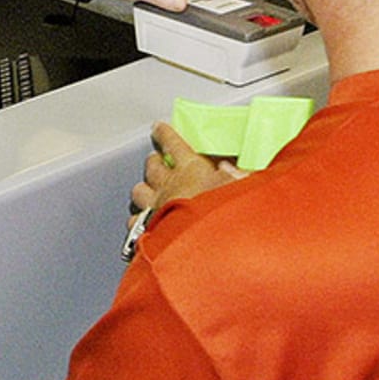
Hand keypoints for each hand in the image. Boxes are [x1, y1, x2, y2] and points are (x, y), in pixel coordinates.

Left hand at [128, 122, 246, 233]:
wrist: (206, 250)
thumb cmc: (225, 219)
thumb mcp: (243, 191)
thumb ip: (238, 178)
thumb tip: (231, 169)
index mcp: (192, 169)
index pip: (173, 143)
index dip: (165, 134)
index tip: (159, 128)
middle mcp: (169, 185)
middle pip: (152, 166)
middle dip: (154, 161)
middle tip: (156, 159)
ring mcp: (154, 207)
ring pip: (139, 190)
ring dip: (143, 188)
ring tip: (147, 188)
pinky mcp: (146, 229)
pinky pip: (135, 220)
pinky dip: (138, 219)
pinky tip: (143, 222)